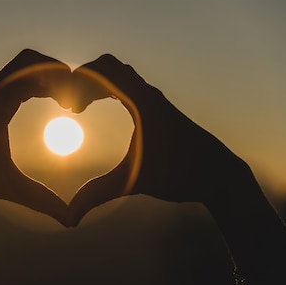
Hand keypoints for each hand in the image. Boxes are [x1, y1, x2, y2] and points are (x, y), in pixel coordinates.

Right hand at [68, 54, 246, 225]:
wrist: (219, 174)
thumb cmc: (180, 175)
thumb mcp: (133, 184)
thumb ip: (98, 195)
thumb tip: (69, 219)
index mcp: (143, 103)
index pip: (105, 70)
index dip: (79, 80)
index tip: (66, 105)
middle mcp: (149, 94)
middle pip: (109, 65)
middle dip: (83, 80)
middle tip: (69, 106)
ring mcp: (154, 98)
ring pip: (118, 74)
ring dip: (96, 84)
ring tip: (78, 108)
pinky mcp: (157, 106)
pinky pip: (126, 84)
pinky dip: (107, 89)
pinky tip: (96, 108)